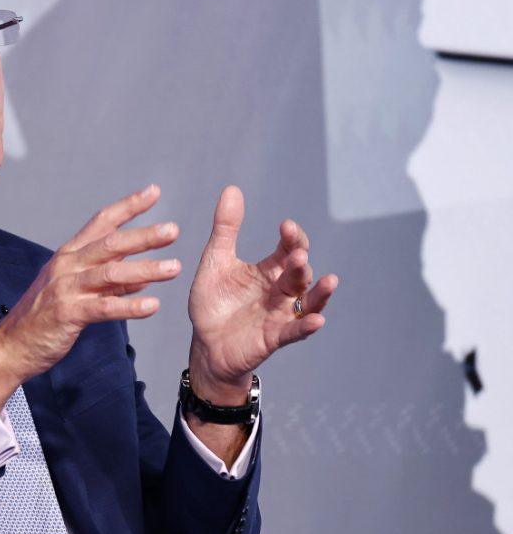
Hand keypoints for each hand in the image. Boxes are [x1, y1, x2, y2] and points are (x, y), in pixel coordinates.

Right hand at [0, 184, 180, 410]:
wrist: (12, 345)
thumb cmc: (45, 317)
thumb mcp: (77, 291)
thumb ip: (111, 283)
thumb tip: (144, 276)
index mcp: (70, 254)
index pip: (102, 222)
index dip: (128, 206)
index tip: (154, 192)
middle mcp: (67, 265)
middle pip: (110, 243)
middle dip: (144, 236)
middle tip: (173, 230)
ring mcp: (66, 288)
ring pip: (111, 273)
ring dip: (145, 269)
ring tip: (173, 268)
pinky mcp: (67, 313)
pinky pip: (104, 308)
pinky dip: (130, 306)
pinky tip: (152, 305)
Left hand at [186, 186, 337, 402]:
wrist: (205, 344)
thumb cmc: (214, 303)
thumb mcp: (216, 262)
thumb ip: (226, 229)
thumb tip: (232, 188)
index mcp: (268, 270)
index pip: (287, 249)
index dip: (291, 238)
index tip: (286, 226)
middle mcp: (280, 290)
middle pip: (298, 272)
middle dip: (299, 261)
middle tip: (296, 251)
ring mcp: (280, 314)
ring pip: (307, 300)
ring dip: (318, 291)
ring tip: (329, 281)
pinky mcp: (274, 337)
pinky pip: (294, 331)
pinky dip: (306, 326)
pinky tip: (317, 320)